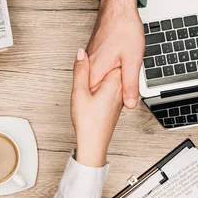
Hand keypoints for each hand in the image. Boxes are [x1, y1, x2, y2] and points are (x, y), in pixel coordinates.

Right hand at [71, 49, 122, 166]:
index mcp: (112, 82)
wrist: (94, 144)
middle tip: (97, 69)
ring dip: (104, 74)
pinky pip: (109, 87)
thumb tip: (80, 53)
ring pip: (111, 77)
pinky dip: (103, 85)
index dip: (106, 56)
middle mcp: (117, 88)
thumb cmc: (89, 123)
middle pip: (113, 68)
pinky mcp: (112, 102)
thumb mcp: (80, 92)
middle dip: (106, 65)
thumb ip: (81, 70)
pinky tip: (96, 91)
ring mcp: (116, 95)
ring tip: (95, 84)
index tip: (102, 55)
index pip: (114, 61)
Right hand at [86, 0, 144, 108]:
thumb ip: (130, 85)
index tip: (123, 100)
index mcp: (96, 72)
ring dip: (112, 82)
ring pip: (100, 80)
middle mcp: (89, 66)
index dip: (113, 102)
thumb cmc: (124, 29)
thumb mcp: (132, 61)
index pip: (98, 99)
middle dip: (113, 92)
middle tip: (126, 84)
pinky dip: (110, 72)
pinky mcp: (94, 55)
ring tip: (124, 71)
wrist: (118, 8)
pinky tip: (119, 66)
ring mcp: (91, 60)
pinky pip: (101, 70)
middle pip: (99, 91)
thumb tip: (131, 104)